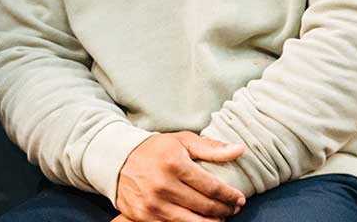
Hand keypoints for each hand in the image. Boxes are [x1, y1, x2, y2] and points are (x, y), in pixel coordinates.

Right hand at [111, 132, 247, 220]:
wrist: (117, 160)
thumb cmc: (155, 150)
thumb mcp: (182, 142)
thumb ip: (211, 147)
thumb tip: (239, 150)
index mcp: (175, 164)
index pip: (213, 187)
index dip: (230, 196)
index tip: (239, 198)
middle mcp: (163, 185)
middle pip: (205, 207)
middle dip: (225, 210)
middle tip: (232, 208)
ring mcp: (153, 204)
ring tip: (219, 217)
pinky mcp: (144, 217)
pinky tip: (199, 220)